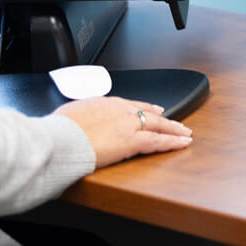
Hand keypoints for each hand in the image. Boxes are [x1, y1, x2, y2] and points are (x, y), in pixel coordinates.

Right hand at [53, 97, 192, 169]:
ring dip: (174, 130)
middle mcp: (121, 110)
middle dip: (165, 119)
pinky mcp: (132, 141)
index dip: (147, 108)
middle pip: (149, 112)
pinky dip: (172, 142)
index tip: (156, 110)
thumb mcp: (70, 114)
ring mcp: (128, 124)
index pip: (133, 104)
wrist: (59, 138)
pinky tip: (183, 143)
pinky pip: (157, 141)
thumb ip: (81, 117)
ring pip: (158, 125)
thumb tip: (78, 122)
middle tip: (178, 124)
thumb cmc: (60, 129)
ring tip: (186, 133)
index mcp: (105, 102)